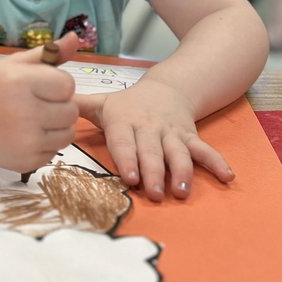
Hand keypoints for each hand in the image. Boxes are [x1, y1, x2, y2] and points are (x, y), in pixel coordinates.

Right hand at [0, 34, 81, 172]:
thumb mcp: (16, 64)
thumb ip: (49, 52)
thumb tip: (76, 38)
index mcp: (19, 83)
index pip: (68, 85)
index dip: (57, 84)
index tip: (40, 86)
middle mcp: (22, 113)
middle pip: (71, 111)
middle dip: (59, 105)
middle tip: (37, 104)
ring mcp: (24, 142)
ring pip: (68, 133)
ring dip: (57, 126)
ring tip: (35, 120)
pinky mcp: (26, 163)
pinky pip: (55, 151)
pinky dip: (46, 144)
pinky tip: (27, 136)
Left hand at [75, 77, 233, 201]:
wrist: (166, 88)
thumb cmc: (126, 104)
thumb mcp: (101, 102)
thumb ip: (79, 107)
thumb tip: (54, 109)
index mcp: (124, 121)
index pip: (125, 142)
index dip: (128, 158)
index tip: (130, 177)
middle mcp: (149, 128)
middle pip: (152, 152)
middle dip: (153, 172)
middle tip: (153, 193)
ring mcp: (171, 133)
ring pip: (178, 153)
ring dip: (182, 172)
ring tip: (182, 191)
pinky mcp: (189, 137)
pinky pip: (204, 150)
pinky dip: (217, 162)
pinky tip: (227, 176)